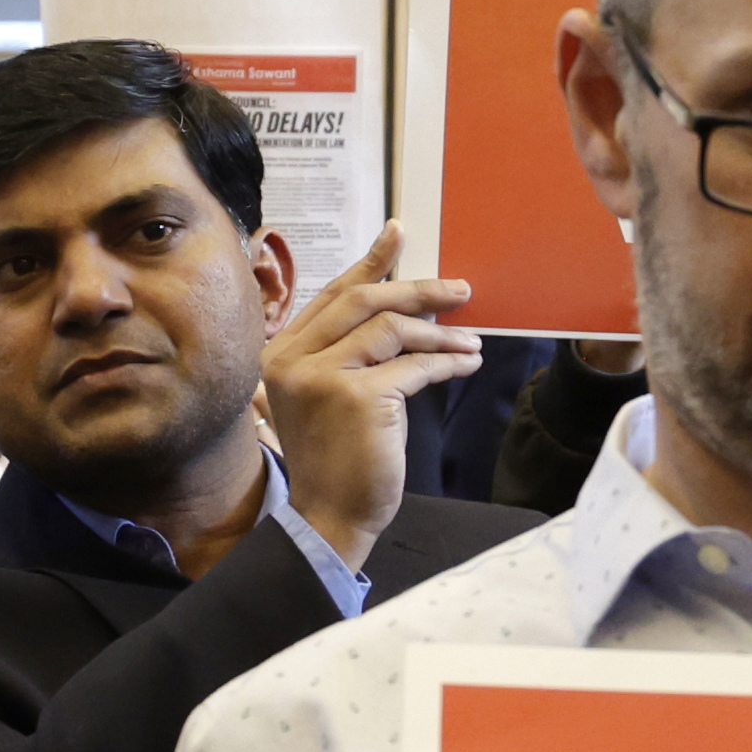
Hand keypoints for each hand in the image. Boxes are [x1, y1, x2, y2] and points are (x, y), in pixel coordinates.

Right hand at [263, 225, 483, 561]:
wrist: (329, 517)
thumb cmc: (337, 459)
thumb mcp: (332, 395)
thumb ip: (351, 351)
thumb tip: (402, 306)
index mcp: (281, 353)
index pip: (333, 294)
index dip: (370, 262)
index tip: (398, 234)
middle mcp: (292, 359)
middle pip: (364, 300)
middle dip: (418, 290)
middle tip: (459, 289)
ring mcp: (321, 376)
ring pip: (392, 329)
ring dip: (440, 333)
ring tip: (469, 341)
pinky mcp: (355, 397)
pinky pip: (413, 365)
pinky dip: (446, 361)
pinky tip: (465, 363)